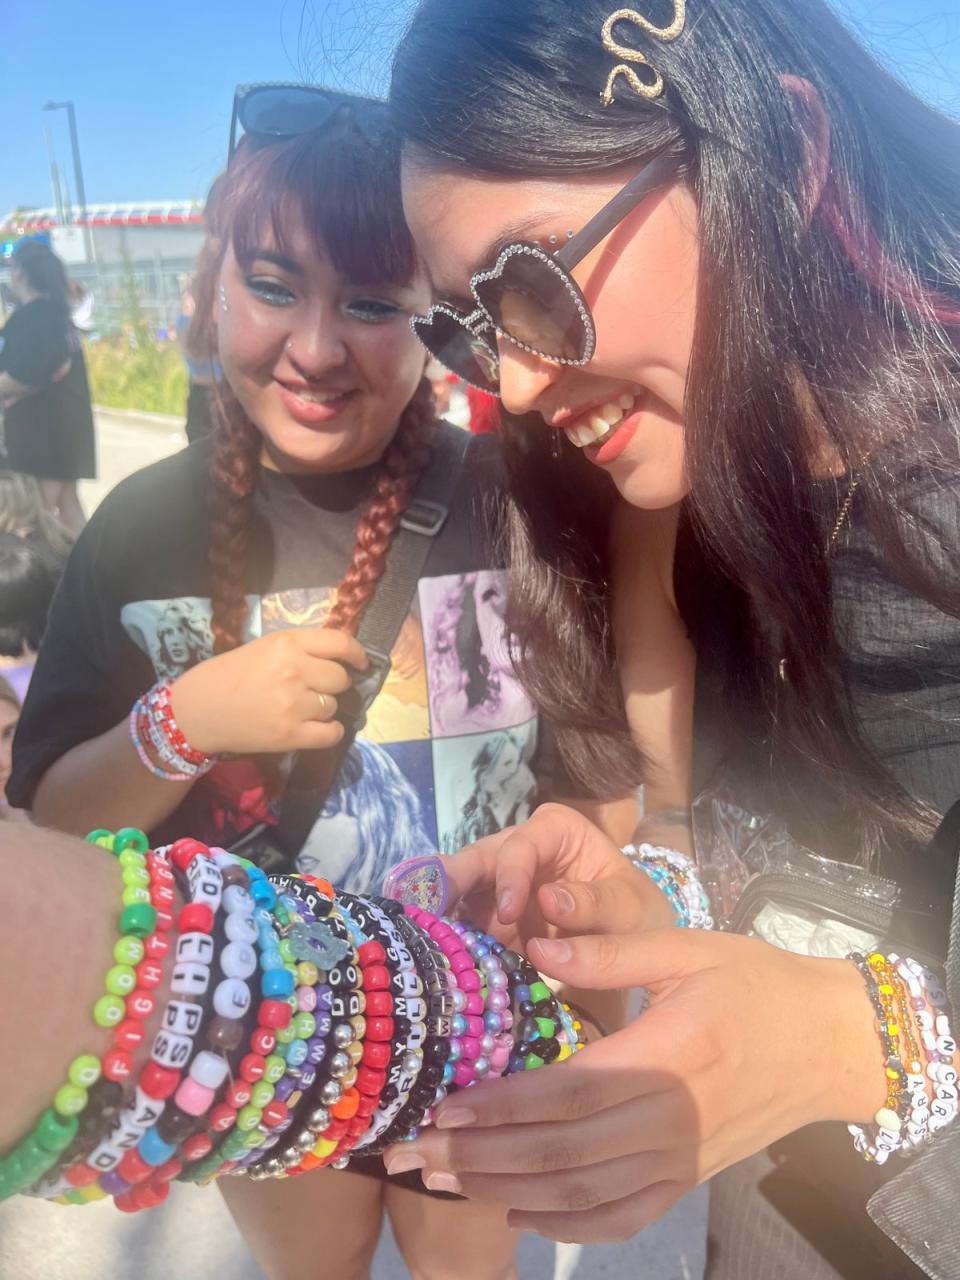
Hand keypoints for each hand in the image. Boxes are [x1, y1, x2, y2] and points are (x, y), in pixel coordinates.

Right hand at [170, 627, 367, 755]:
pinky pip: (330, 733)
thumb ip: (299, 650)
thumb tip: (339, 660)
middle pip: (340, 678)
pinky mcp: (290, 734)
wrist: (195, 711)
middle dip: (332, 684)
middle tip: (312, 689)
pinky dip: (329, 732)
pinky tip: (317, 728)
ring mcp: (294, 704)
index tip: (361, 663)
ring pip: (333, 706)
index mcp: (287, 643)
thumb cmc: (226, 675)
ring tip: (298, 708)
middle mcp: (295, 670)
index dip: (357, 654)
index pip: (341, 643)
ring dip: (323, 708)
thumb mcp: (263, 647)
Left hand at [385, 929, 883, 1242]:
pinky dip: (567, 1225)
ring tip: (445, 1181)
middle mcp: (669, 1120)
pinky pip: (621, 1216)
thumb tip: (537, 943)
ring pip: (580, 1192)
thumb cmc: (754, 984)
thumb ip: (609, 949)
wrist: (827, 1044)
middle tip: (415, 1151)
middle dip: (481, 1155)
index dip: (498, 1105)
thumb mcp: (687, 948)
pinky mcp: (688, 1180)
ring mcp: (680, 1160)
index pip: (566, 1092)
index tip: (440, 1104)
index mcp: (666, 1056)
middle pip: (560, 1152)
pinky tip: (519, 1216)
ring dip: (507, 1192)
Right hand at [445, 803, 674, 955]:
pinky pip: (460, 925)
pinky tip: (428, 953)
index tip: (508, 913)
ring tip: (416, 930)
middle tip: (426, 907)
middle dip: (450, 881)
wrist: (635, 947)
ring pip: (458, 890)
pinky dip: (445, 938)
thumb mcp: (630, 908)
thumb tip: (547, 899)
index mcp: (556, 831)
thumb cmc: (636, 915)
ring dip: (439, 911)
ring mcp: (497, 885)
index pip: (523, 844)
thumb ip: (594, 904)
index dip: (510, 874)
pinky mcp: (486, 919)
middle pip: (476, 860)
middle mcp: (519, 850)